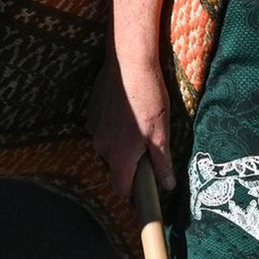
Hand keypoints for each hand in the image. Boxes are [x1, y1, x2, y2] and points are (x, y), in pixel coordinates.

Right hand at [87, 50, 178, 204]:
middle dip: (129, 165)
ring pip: (108, 146)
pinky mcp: (91, 112)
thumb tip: (168, 186)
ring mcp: (93, 128)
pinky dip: (113, 128)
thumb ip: (162, 163)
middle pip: (114, 166)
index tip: (143, 193)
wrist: (128, 63)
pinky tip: (127, 113)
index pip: (120, 188)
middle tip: (147, 151)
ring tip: (138, 127)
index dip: (132, 194)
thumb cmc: (149, 99)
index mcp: (119, 156)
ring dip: (120, 145)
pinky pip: (102, 129)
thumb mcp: (161, 133)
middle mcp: (101, 146)